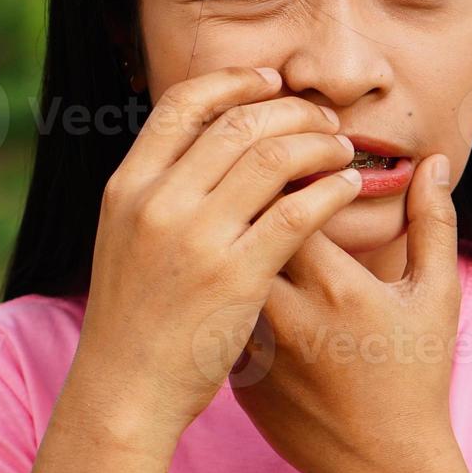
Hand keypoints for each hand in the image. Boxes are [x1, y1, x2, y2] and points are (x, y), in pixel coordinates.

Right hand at [65, 66, 363, 445]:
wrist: (124, 391)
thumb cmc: (134, 318)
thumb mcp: (125, 238)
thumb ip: (160, 190)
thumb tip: (205, 142)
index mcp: (128, 186)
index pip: (183, 103)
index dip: (235, 81)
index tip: (274, 81)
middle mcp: (158, 201)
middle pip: (238, 123)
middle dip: (291, 110)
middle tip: (323, 119)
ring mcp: (196, 237)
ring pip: (272, 157)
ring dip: (318, 143)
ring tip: (341, 150)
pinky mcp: (236, 275)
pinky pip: (297, 211)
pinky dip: (328, 190)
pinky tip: (346, 189)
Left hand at [229, 153, 464, 472]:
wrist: (381, 467)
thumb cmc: (416, 378)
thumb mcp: (437, 297)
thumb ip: (433, 222)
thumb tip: (434, 162)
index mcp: (336, 284)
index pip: (286, 200)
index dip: (283, 172)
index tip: (294, 164)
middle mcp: (286, 312)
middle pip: (242, 231)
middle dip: (248, 202)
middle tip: (258, 187)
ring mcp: (255, 346)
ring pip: (222, 272)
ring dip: (232, 246)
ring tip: (245, 231)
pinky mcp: (237, 373)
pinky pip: (221, 317)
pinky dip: (226, 293)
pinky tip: (238, 284)